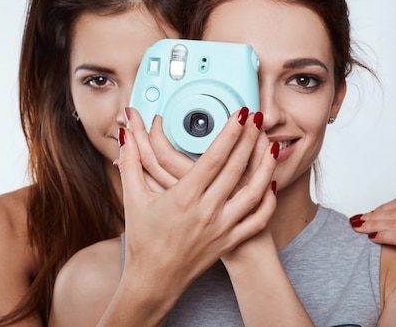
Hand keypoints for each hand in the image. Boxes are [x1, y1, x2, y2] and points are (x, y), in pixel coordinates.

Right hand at [117, 107, 277, 296]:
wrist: (154, 281)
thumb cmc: (143, 240)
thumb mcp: (133, 199)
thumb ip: (131, 162)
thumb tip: (124, 134)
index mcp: (183, 197)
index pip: (214, 158)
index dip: (230, 133)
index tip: (240, 114)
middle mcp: (207, 211)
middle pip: (237, 168)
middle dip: (250, 139)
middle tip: (257, 117)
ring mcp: (222, 227)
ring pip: (254, 192)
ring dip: (265, 166)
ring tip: (271, 145)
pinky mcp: (230, 240)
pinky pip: (258, 219)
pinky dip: (268, 200)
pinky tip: (270, 183)